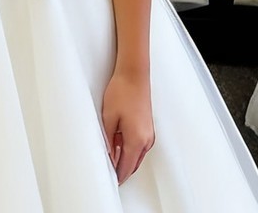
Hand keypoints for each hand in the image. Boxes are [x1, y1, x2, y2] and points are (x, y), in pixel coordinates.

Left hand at [101, 69, 153, 184]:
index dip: (118, 176)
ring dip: (126, 160)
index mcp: (136, 140)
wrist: (134, 75)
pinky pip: (139, 146)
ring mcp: (149, 133)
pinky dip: (130, 151)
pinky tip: (119, 147)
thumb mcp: (108, 118)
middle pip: (133, 164)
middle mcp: (146, 139)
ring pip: (137, 156)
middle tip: (110, 175)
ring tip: (111, 161)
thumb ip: (108, 140)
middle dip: (122, 171)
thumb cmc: (122, 92)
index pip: (126, 166)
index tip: (110, 181)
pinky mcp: (148, 127)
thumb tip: (108, 156)